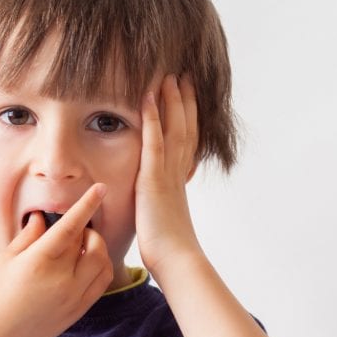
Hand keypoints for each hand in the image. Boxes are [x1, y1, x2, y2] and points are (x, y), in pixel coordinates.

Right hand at [0, 184, 113, 336]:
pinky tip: (87, 263)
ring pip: (102, 261)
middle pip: (88, 241)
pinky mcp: (80, 309)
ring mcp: (74, 296)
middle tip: (72, 228)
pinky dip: (100, 266)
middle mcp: (62, 278)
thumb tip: (43, 218)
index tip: (100, 188)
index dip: (87, 204)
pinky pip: (102, 281)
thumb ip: (29, 236)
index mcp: (40, 261)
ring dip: (97, 246)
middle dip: (84, 228)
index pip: (70, 226)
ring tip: (81, 245)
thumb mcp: (6, 260)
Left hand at [135, 74, 201, 276]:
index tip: (187, 97)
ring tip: (169, 76)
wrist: (176, 260)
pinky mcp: (155, 179)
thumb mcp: (166, 220)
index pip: (187, 142)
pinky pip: (154, 142)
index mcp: (180, 181)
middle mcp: (178, 173)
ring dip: (171, 101)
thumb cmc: (170, 250)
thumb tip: (160, 207)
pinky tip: (147, 97)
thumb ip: (163, 206)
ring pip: (174, 129)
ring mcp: (168, 174)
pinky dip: (152, 118)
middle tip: (183, 76)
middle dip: (184, 101)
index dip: (188, 117)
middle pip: (185, 128)